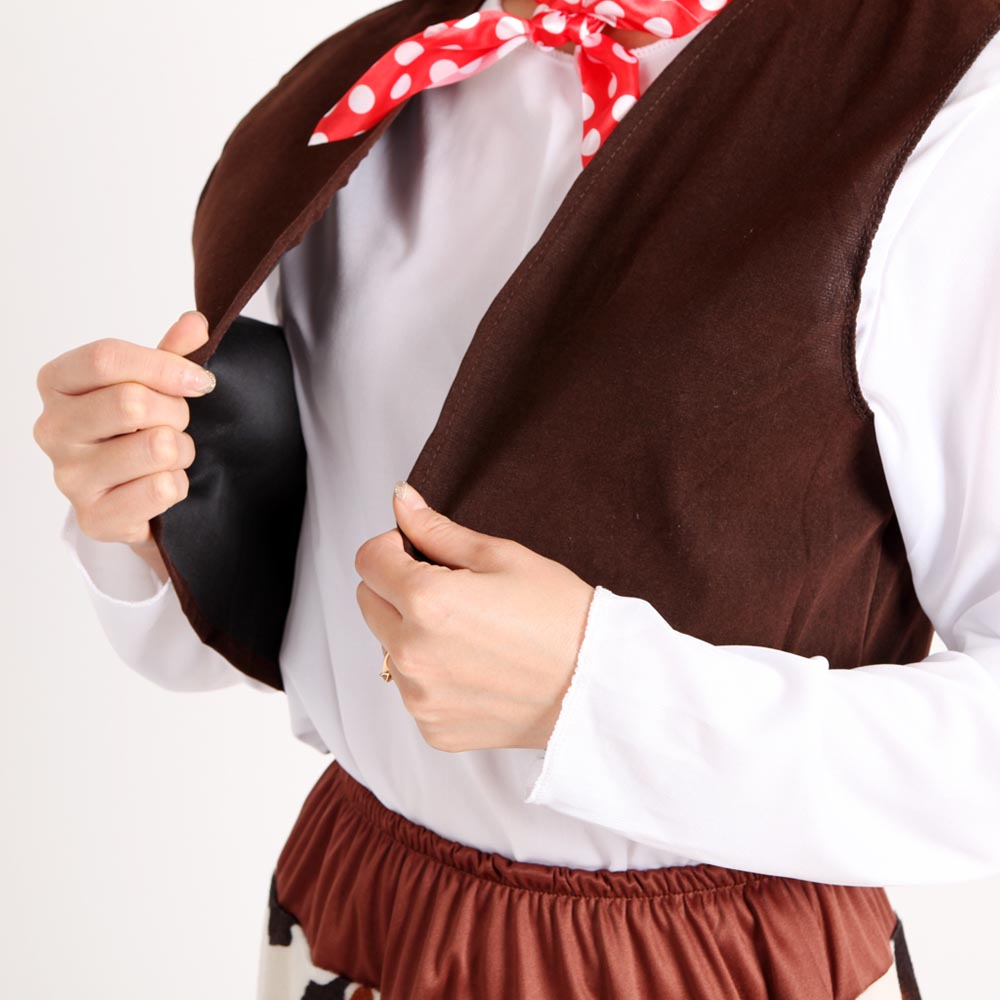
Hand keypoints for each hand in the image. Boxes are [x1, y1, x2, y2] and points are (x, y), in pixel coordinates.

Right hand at [33, 311, 217, 581]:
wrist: (129, 499)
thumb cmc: (135, 431)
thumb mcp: (152, 384)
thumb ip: (171, 353)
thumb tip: (195, 324)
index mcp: (57, 383)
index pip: (107, 358)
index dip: (165, 366)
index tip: (200, 380)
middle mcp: (52, 428)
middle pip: (132, 402)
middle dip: (175, 412)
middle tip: (177, 424)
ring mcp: (68, 477)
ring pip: (156, 447)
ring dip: (181, 451)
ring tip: (169, 456)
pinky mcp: (94, 518)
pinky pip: (162, 489)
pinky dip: (178, 486)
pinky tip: (161, 485)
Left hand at [354, 481, 595, 752]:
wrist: (597, 686)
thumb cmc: (560, 615)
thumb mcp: (501, 557)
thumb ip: (437, 531)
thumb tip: (401, 502)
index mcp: (426, 602)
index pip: (368, 560)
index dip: (392, 548)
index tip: (421, 552)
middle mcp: (411, 654)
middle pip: (369, 603)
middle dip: (397, 589)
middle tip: (452, 592)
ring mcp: (419, 697)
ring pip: (388, 647)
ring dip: (412, 633)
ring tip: (471, 634)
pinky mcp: (433, 728)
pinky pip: (413, 689)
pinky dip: (433, 675)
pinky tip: (476, 668)